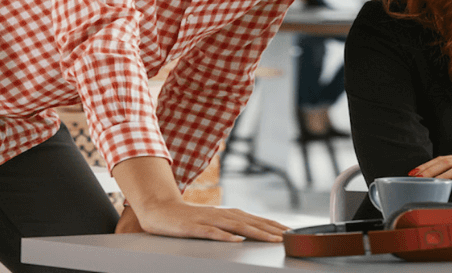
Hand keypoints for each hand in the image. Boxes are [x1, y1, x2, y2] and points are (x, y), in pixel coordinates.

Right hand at [112, 156, 287, 241]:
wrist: (160, 210)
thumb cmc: (188, 219)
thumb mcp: (213, 222)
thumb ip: (230, 226)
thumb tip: (249, 234)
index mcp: (228, 213)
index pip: (256, 219)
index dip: (274, 225)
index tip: (291, 231)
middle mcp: (222, 214)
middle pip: (252, 222)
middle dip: (272, 230)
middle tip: (289, 236)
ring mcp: (209, 220)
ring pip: (237, 226)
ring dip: (257, 232)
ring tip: (272, 239)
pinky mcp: (194, 227)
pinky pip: (212, 232)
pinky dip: (225, 236)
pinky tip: (237, 241)